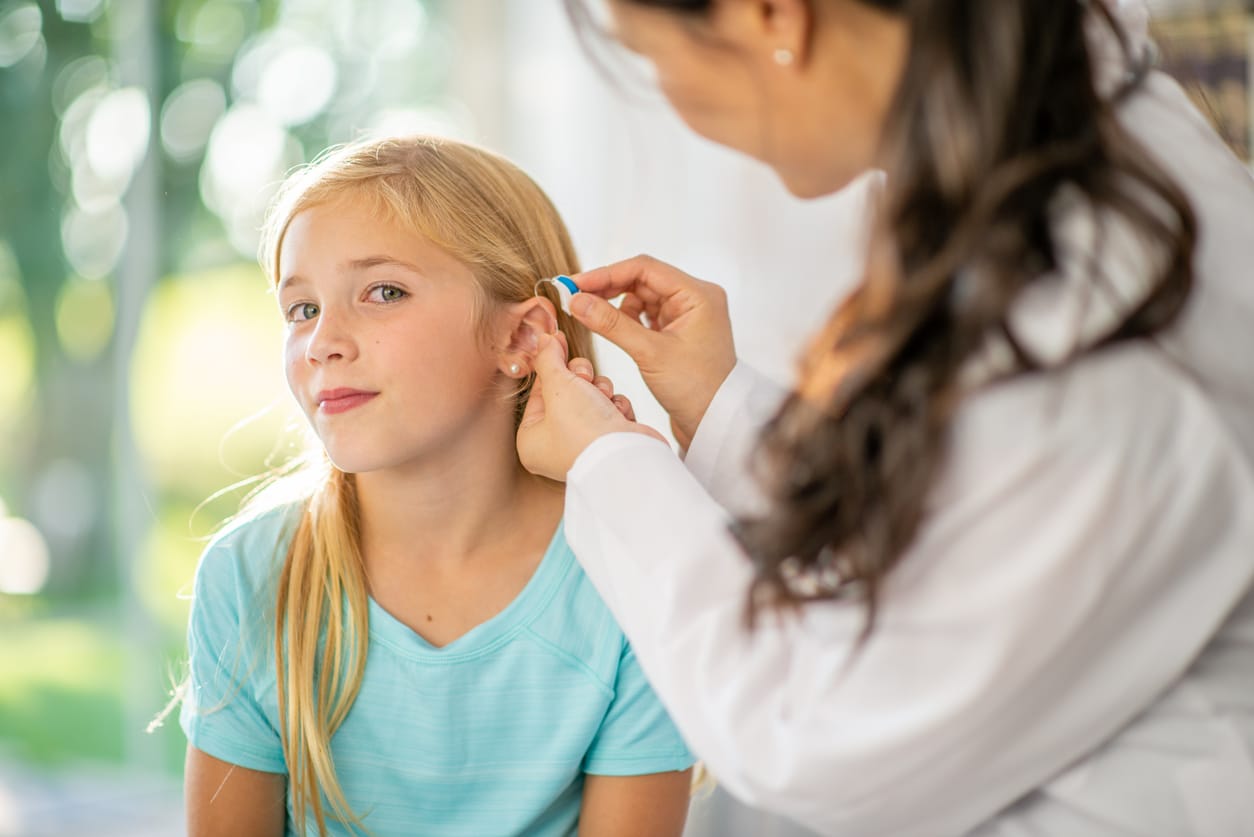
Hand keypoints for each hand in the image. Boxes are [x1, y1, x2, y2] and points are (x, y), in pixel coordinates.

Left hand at [518, 333, 665, 481]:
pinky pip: (611, 410)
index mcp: (532, 440)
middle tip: (584, 377)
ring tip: (603, 399)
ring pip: (591, 396)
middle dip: (581, 378)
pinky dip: (616, 407)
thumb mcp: (559, 385)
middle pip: (566, 391)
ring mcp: (585, 444)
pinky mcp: (611, 442)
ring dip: (600, 390)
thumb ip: (548, 359)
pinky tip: (618, 414)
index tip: (557, 340)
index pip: (539, 391)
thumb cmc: (585, 431)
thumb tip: (543, 339)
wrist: (628, 458)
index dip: (550, 364)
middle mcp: (556, 445)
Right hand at [569, 255, 735, 448]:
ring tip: (590, 315)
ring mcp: (687, 315)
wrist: (714, 423)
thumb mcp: (649, 353)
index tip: (575, 284)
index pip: (645, 269)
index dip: (606, 274)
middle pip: (642, 280)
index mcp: (698, 295)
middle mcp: (695, 299)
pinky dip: (626, 319)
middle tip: (573, 297)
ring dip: (615, 304)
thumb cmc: (694, 389)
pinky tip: (611, 328)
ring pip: (642, 297)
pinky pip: (647, 315)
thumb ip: (611, 324)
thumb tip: (576, 300)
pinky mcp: (678, 331)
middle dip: (607, 288)